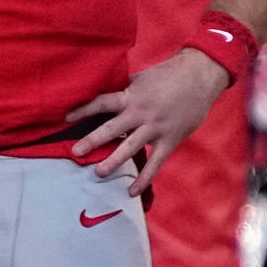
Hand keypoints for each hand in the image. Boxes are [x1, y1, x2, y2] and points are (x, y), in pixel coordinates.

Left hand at [69, 50, 228, 197]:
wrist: (200, 77)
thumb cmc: (170, 74)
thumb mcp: (143, 77)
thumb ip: (126, 87)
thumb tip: (106, 89)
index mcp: (131, 95)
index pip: (102, 103)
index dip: (83, 110)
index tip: (66, 118)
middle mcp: (140, 113)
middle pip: (111, 128)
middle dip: (91, 140)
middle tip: (74, 152)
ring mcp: (155, 128)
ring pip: (130, 148)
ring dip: (113, 161)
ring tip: (98, 173)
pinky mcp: (169, 140)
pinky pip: (155, 163)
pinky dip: (144, 178)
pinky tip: (132, 191)